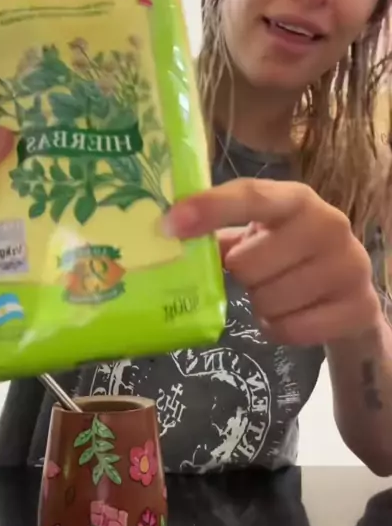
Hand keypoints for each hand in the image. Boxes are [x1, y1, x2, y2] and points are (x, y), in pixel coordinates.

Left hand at [163, 179, 381, 345]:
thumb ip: (219, 233)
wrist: (348, 294)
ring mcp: (350, 265)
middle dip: (242, 277)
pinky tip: (290, 315)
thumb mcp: (257, 236)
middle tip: (254, 275)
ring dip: (260, 305)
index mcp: (297, 199)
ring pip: (268, 301)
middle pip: (249, 264)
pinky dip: (278, 330)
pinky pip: (290, 330)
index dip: (210, 208)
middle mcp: (329, 225)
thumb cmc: (288, 256)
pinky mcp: (358, 307)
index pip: (252, 195)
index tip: (170, 224)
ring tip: (275, 293)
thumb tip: (167, 237)